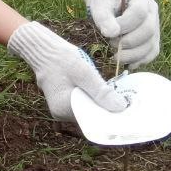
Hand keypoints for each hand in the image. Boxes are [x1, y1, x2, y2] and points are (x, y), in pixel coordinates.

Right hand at [7, 21, 126, 121]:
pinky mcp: (64, 102)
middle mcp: (61, 113)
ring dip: (101, 104)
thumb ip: (100, 92)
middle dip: (107, 110)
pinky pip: (83, 105)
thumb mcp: (83, 72)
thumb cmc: (61, 58)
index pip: (92, 120)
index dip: (110, 117)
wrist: (43, 50)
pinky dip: (93, 100)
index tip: (127, 112)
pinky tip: (102, 92)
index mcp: (64, 109)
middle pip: (91, 117)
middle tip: (125, 102)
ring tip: (115, 96)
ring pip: (88, 110)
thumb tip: (120, 108)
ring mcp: (62, 109)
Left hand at [81, 0, 159, 67]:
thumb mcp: (99, 4)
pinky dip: (139, 60)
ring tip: (115, 55)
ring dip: (132, 55)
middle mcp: (152, 11)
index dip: (124, 25)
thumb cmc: (104, 2)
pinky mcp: (153, 39)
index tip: (108, 32)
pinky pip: (152, 53)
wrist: (108, 5)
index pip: (139, 12)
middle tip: (111, 43)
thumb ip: (103, 16)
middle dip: (128, 42)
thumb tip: (112, 33)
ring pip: (151, 45)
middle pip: (148, 30)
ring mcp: (155, 26)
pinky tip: (126, 63)